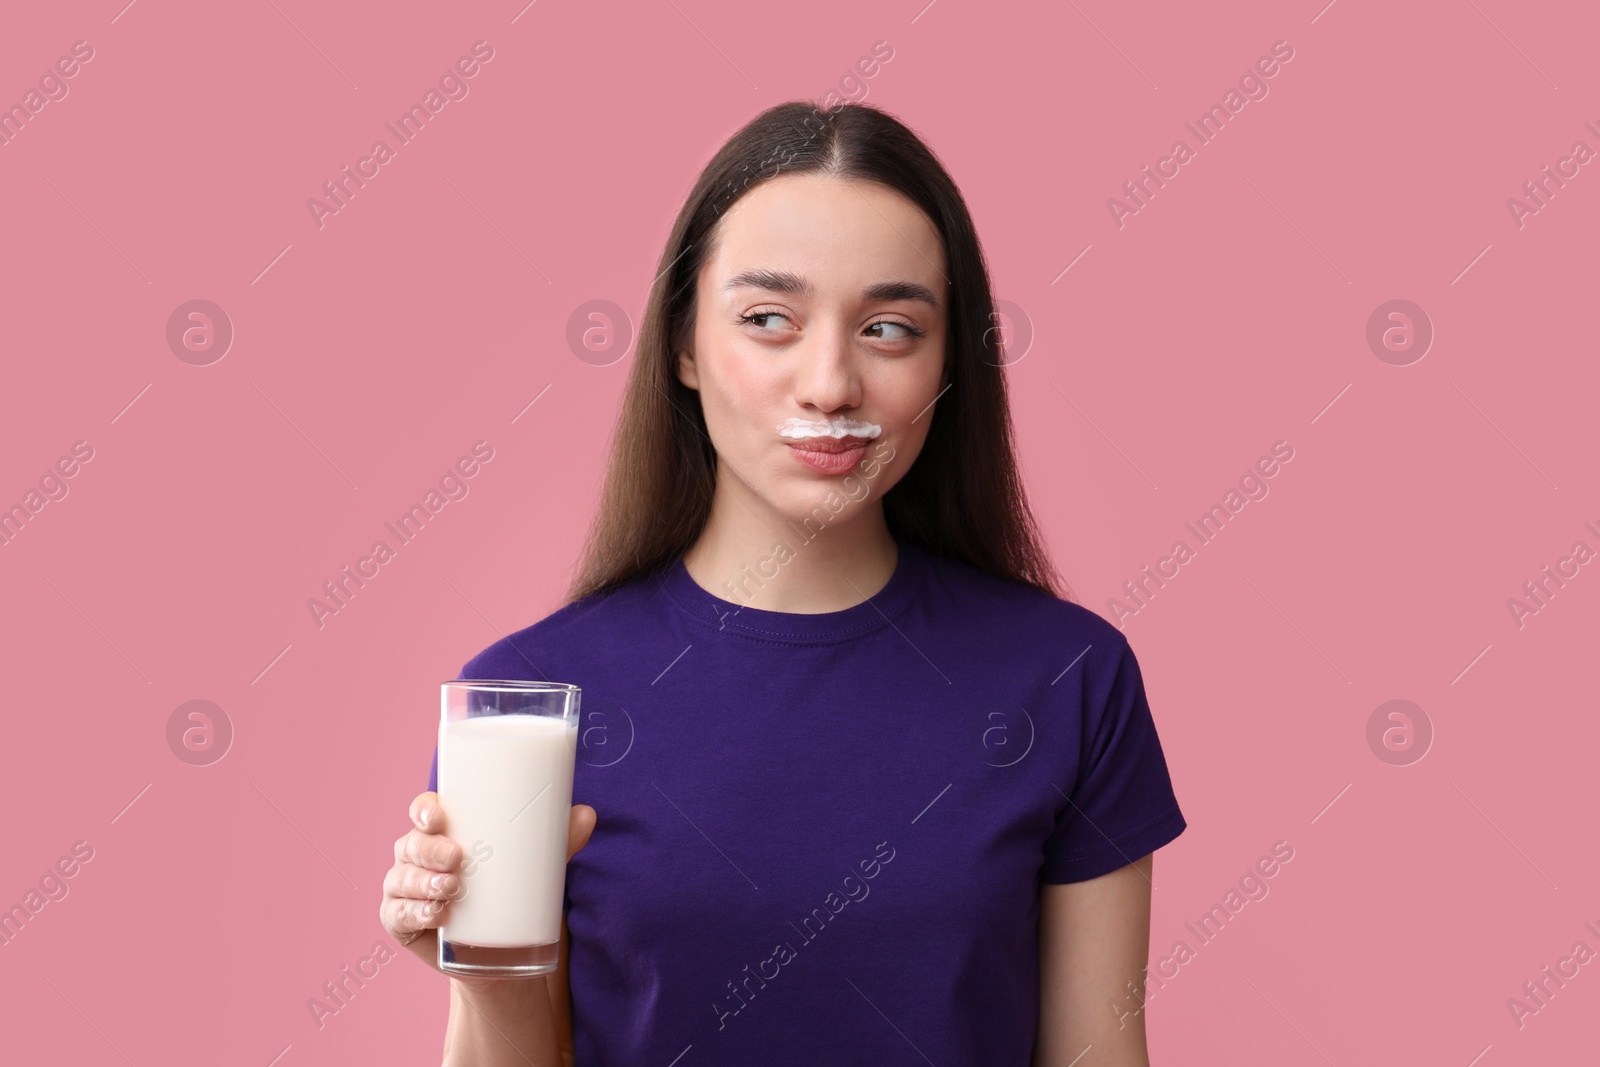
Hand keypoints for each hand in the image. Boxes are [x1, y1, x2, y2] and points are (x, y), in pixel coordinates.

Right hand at [380, 791, 597, 974]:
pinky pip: (397, 915)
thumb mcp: (536, 864)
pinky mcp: (401, 922)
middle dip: (430, 849)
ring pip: (402, 878)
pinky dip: (413, 913)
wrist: (500, 951)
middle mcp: (417, 856)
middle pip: (411, 843)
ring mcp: (404, 889)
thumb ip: (560, 840)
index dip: (424, 808)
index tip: (439, 815)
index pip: (424, 811)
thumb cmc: (511, 890)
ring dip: (423, 882)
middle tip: (458, 859)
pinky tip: (434, 914)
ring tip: (452, 889)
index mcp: (443, 832)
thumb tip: (587, 814)